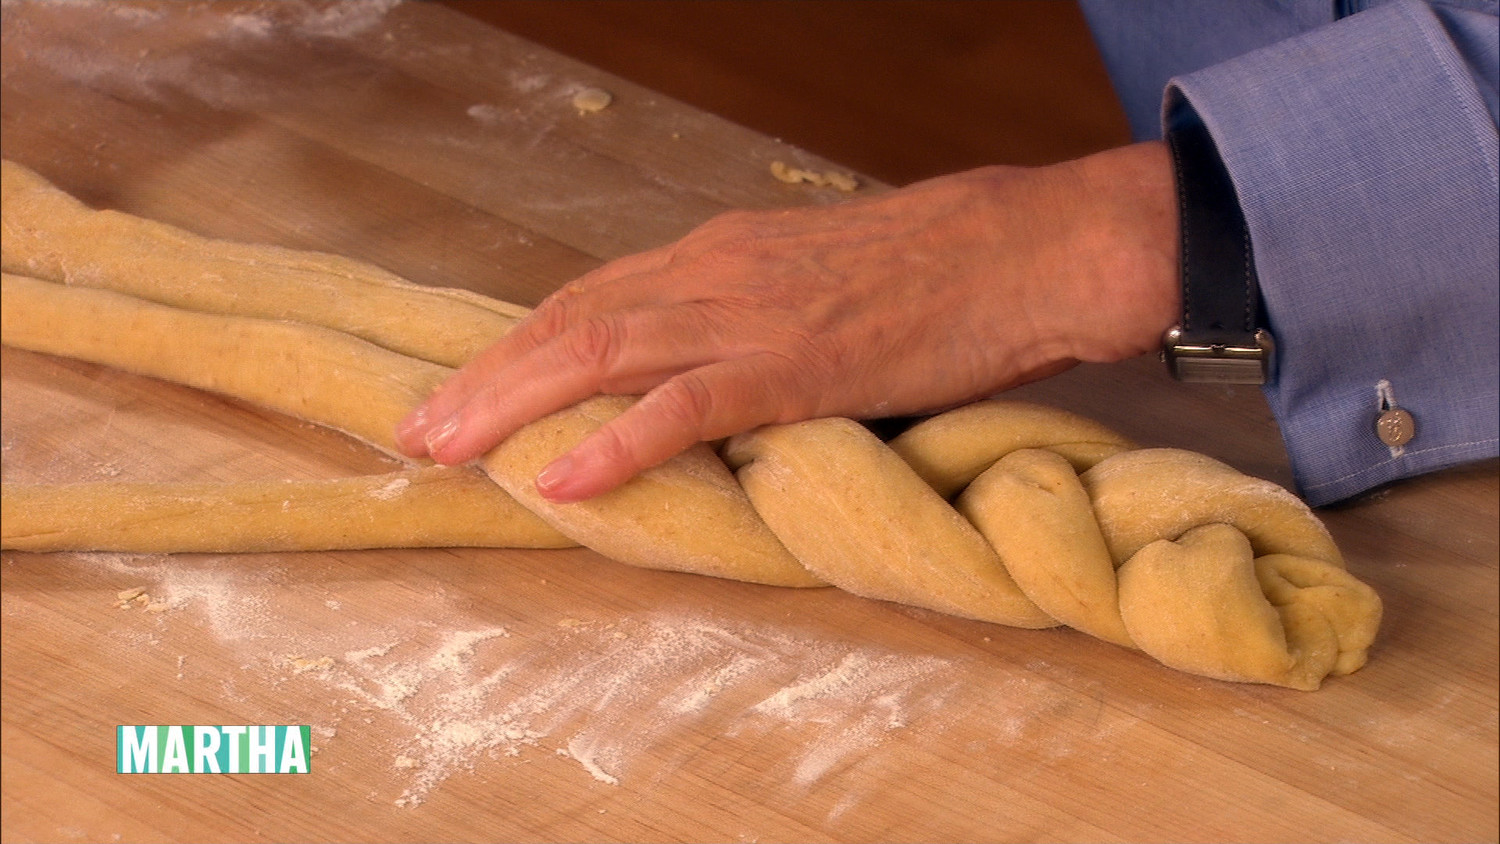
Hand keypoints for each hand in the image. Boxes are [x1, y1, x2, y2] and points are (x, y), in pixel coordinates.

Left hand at [395, 141, 1179, 501]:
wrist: (1029, 246)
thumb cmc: (944, 266)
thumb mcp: (827, 277)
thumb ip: (762, 313)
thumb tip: (721, 366)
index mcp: (722, 254)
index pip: (592, 296)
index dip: (517, 345)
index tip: (463, 388)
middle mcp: (717, 274)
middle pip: (571, 321)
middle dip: (485, 378)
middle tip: (419, 431)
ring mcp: (753, 316)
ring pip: (603, 353)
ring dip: (514, 405)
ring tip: (450, 451)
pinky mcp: (800, 365)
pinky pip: (688, 406)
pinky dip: (617, 443)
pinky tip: (563, 480)